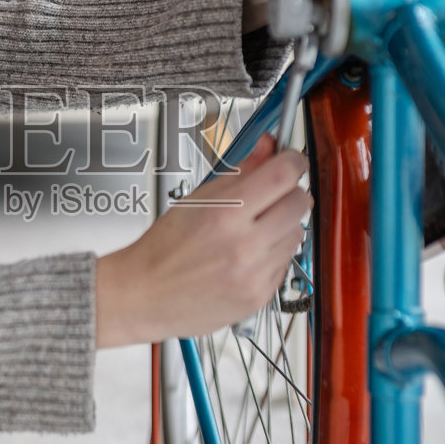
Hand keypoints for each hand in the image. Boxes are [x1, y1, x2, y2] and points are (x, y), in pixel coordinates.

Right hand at [94, 135, 309, 348]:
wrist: (145, 296)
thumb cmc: (163, 249)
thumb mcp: (196, 199)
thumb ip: (239, 171)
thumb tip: (267, 147)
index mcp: (225, 213)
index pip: (283, 175)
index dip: (292, 160)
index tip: (291, 160)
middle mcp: (243, 245)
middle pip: (299, 203)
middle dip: (290, 192)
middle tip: (273, 194)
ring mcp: (255, 274)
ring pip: (297, 233)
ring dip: (282, 225)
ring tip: (252, 229)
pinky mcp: (260, 296)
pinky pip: (285, 262)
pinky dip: (273, 253)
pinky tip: (248, 254)